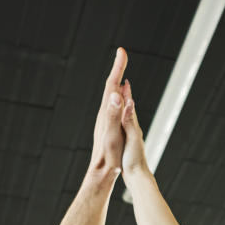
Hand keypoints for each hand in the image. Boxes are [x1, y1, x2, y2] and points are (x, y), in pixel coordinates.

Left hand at [88, 48, 126, 181]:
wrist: (101, 173)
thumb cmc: (108, 156)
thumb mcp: (112, 135)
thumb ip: (114, 115)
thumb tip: (115, 95)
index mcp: (106, 113)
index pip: (112, 85)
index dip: (118, 67)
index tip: (122, 52)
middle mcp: (104, 114)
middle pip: (111, 86)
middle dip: (117, 68)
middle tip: (122, 54)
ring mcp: (106, 120)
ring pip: (111, 95)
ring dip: (116, 80)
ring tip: (121, 70)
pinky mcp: (108, 127)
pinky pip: (113, 105)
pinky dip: (118, 96)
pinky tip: (119, 98)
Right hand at [120, 78, 151, 182]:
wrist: (138, 178)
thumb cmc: (135, 160)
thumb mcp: (131, 138)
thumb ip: (130, 121)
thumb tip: (130, 102)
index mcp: (133, 127)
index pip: (129, 106)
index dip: (126, 93)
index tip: (124, 79)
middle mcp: (133, 130)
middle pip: (128, 110)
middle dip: (124, 97)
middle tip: (122, 85)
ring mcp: (130, 138)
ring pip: (125, 119)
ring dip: (123, 108)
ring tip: (120, 101)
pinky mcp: (127, 146)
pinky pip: (122, 130)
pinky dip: (120, 122)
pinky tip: (118, 124)